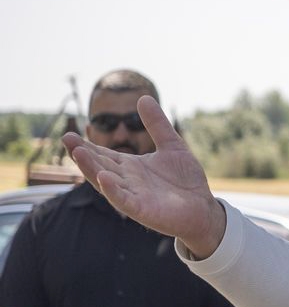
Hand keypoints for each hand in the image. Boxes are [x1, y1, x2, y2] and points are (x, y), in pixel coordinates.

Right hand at [61, 96, 225, 258]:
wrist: (203, 208)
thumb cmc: (185, 180)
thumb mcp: (172, 146)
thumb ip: (157, 124)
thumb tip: (143, 97)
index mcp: (130, 167)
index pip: (103, 155)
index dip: (86, 146)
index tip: (68, 134)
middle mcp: (127, 181)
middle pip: (99, 166)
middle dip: (83, 155)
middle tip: (66, 139)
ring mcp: (133, 196)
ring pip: (106, 183)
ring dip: (92, 169)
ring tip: (78, 153)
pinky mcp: (143, 210)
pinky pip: (124, 201)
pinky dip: (113, 190)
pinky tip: (104, 178)